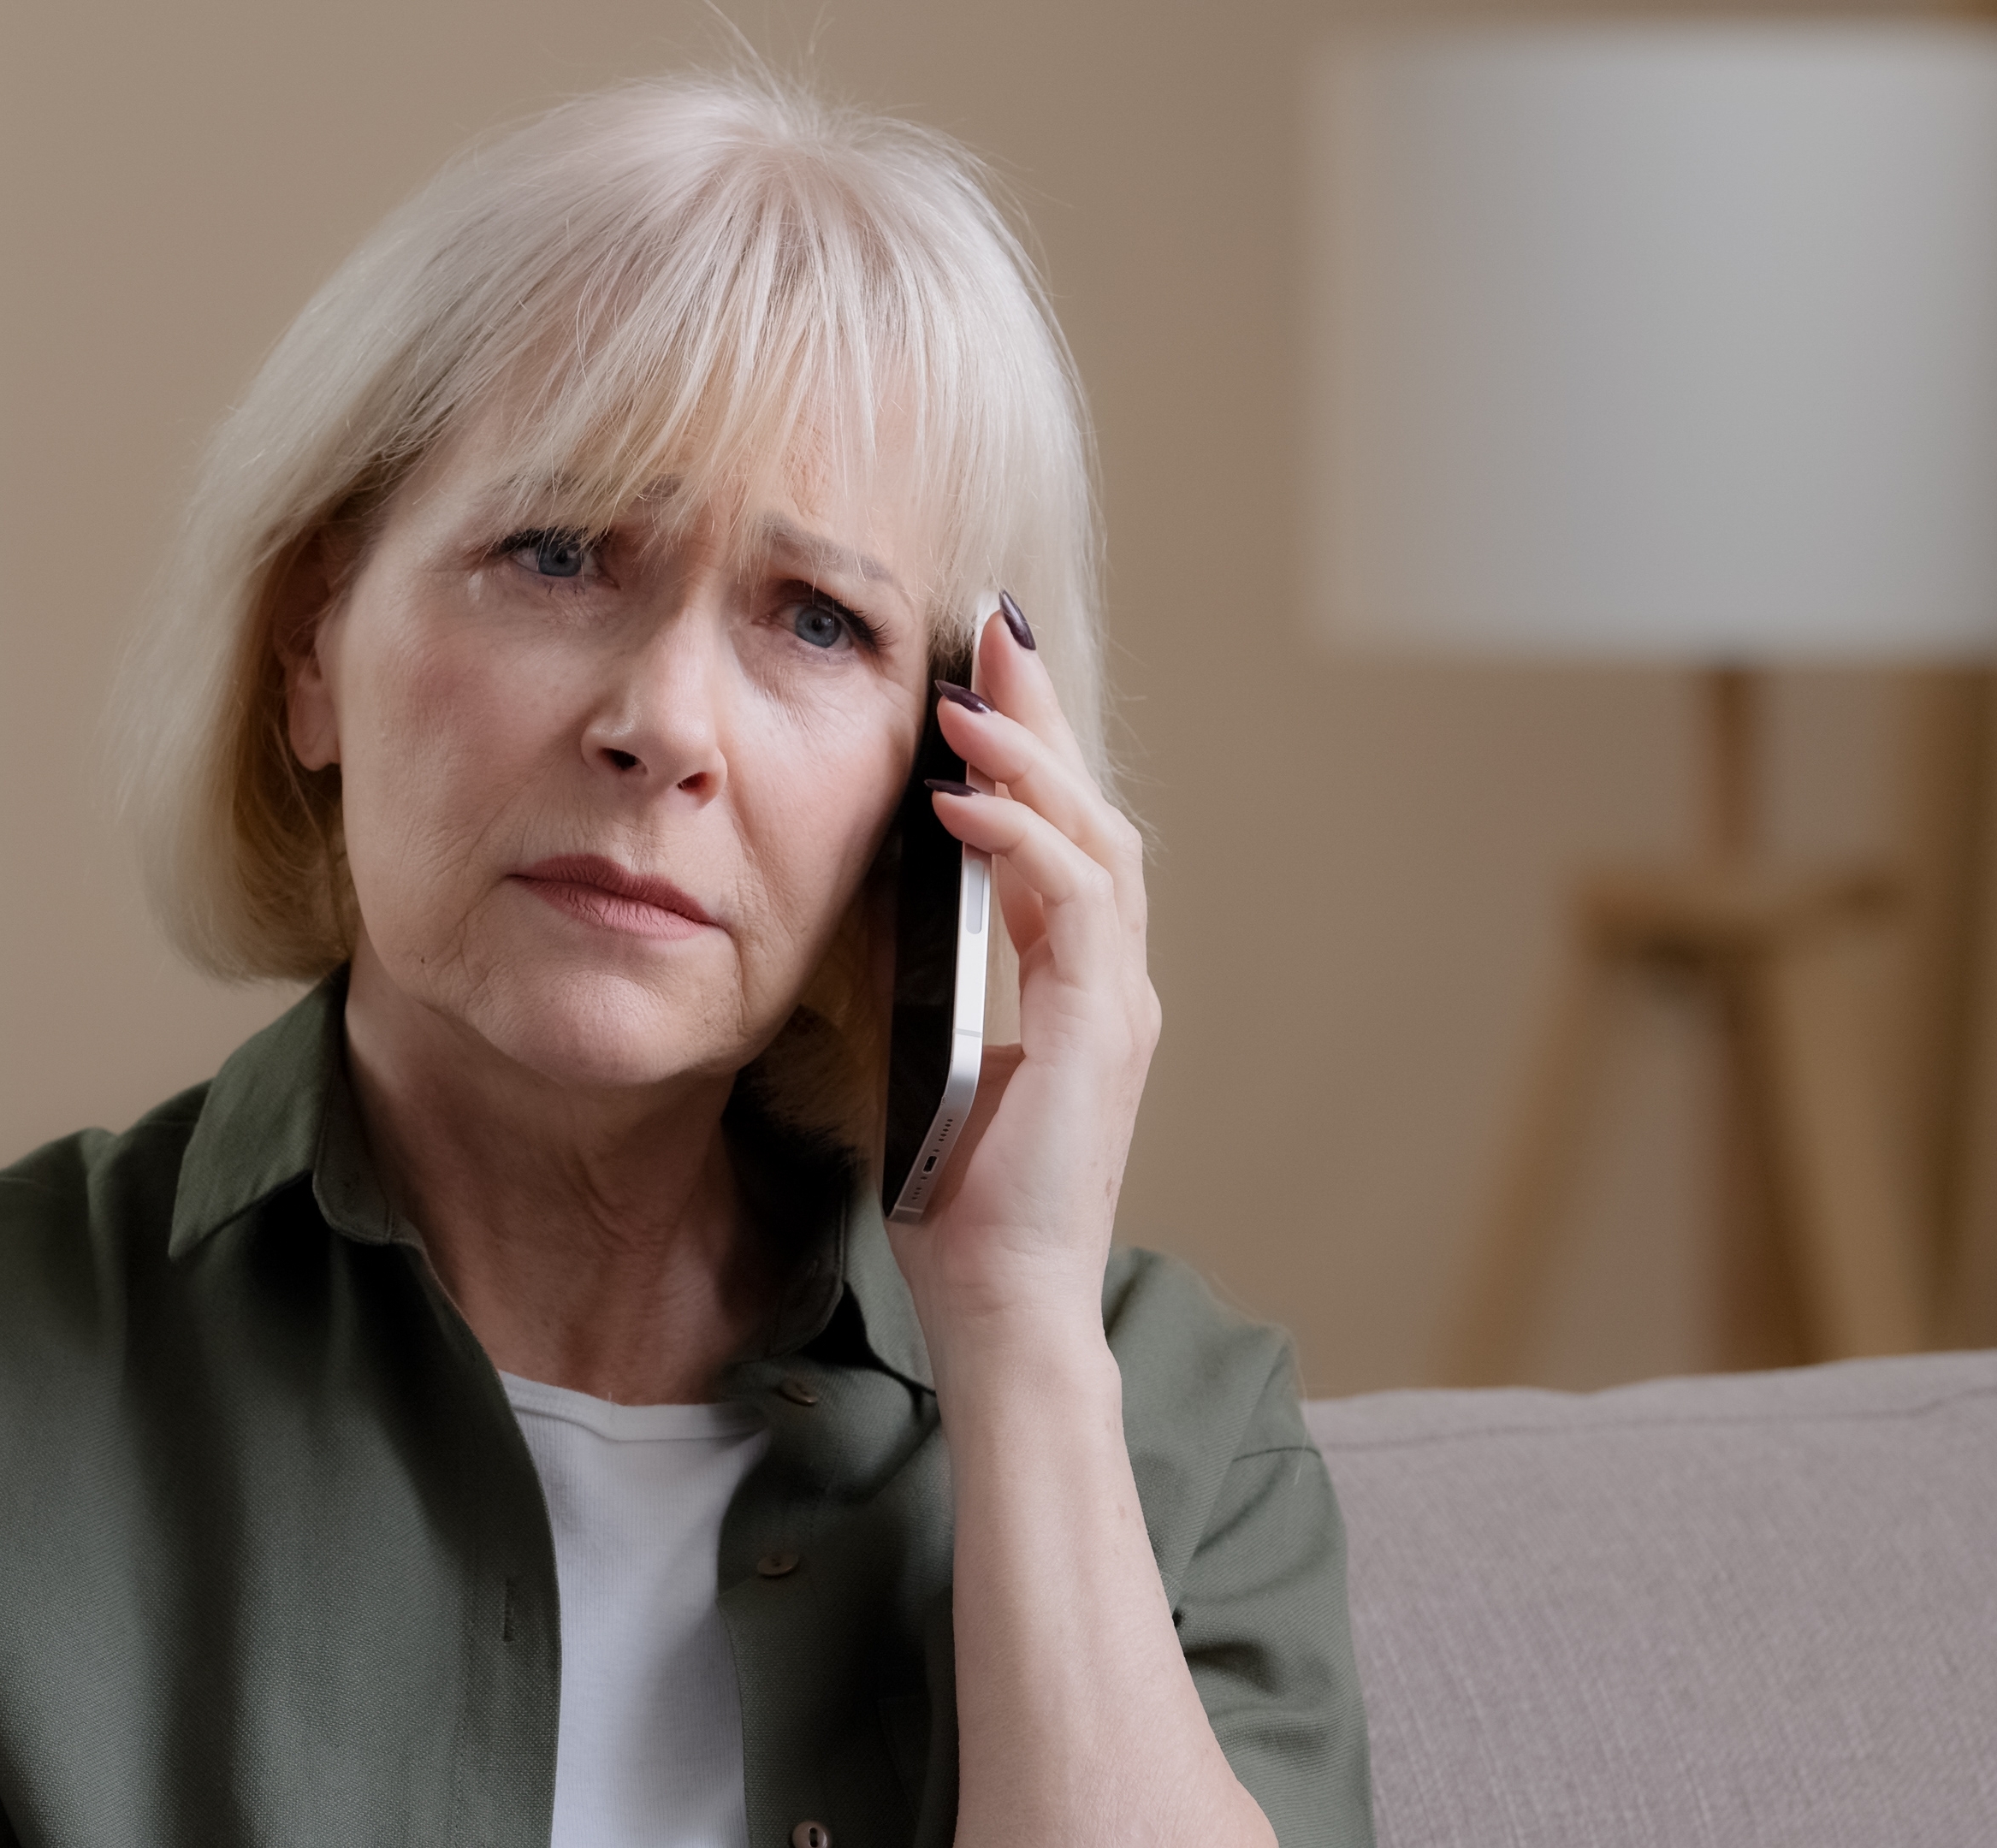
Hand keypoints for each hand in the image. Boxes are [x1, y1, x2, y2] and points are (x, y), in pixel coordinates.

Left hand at [885, 600, 1160, 1361]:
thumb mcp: (932, 1064)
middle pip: (1093, 811)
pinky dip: (1022, 838)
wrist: (1006, 1308)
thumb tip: (877, 907)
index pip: (1061, 837)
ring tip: (968, 695)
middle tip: (992, 633)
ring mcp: (1119, 1003)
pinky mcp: (1102, 1029)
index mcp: (1078, 986)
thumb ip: (929, 984)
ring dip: (1030, 759)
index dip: (1025, 753)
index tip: (975, 681)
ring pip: (1097, 838)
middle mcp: (1114, 982)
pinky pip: (1075, 898)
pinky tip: (960, 804)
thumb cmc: (963, 1207)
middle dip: (1042, 717)